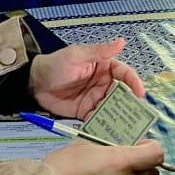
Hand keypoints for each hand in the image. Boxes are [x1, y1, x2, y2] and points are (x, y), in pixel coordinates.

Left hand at [29, 38, 143, 119]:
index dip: (134, 82)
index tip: (140, 93)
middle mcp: (103, 84)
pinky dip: (106, 125)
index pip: (124, 74)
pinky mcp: (86, 112)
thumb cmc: (56, 64)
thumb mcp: (77, 55)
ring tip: (129, 127)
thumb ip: (99, 51)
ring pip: (113, 108)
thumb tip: (122, 42)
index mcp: (104, 67)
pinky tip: (112, 132)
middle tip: (139, 115)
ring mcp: (96, 99)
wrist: (34, 83)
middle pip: (122, 94)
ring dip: (121, 116)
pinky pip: (99, 119)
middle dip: (131, 104)